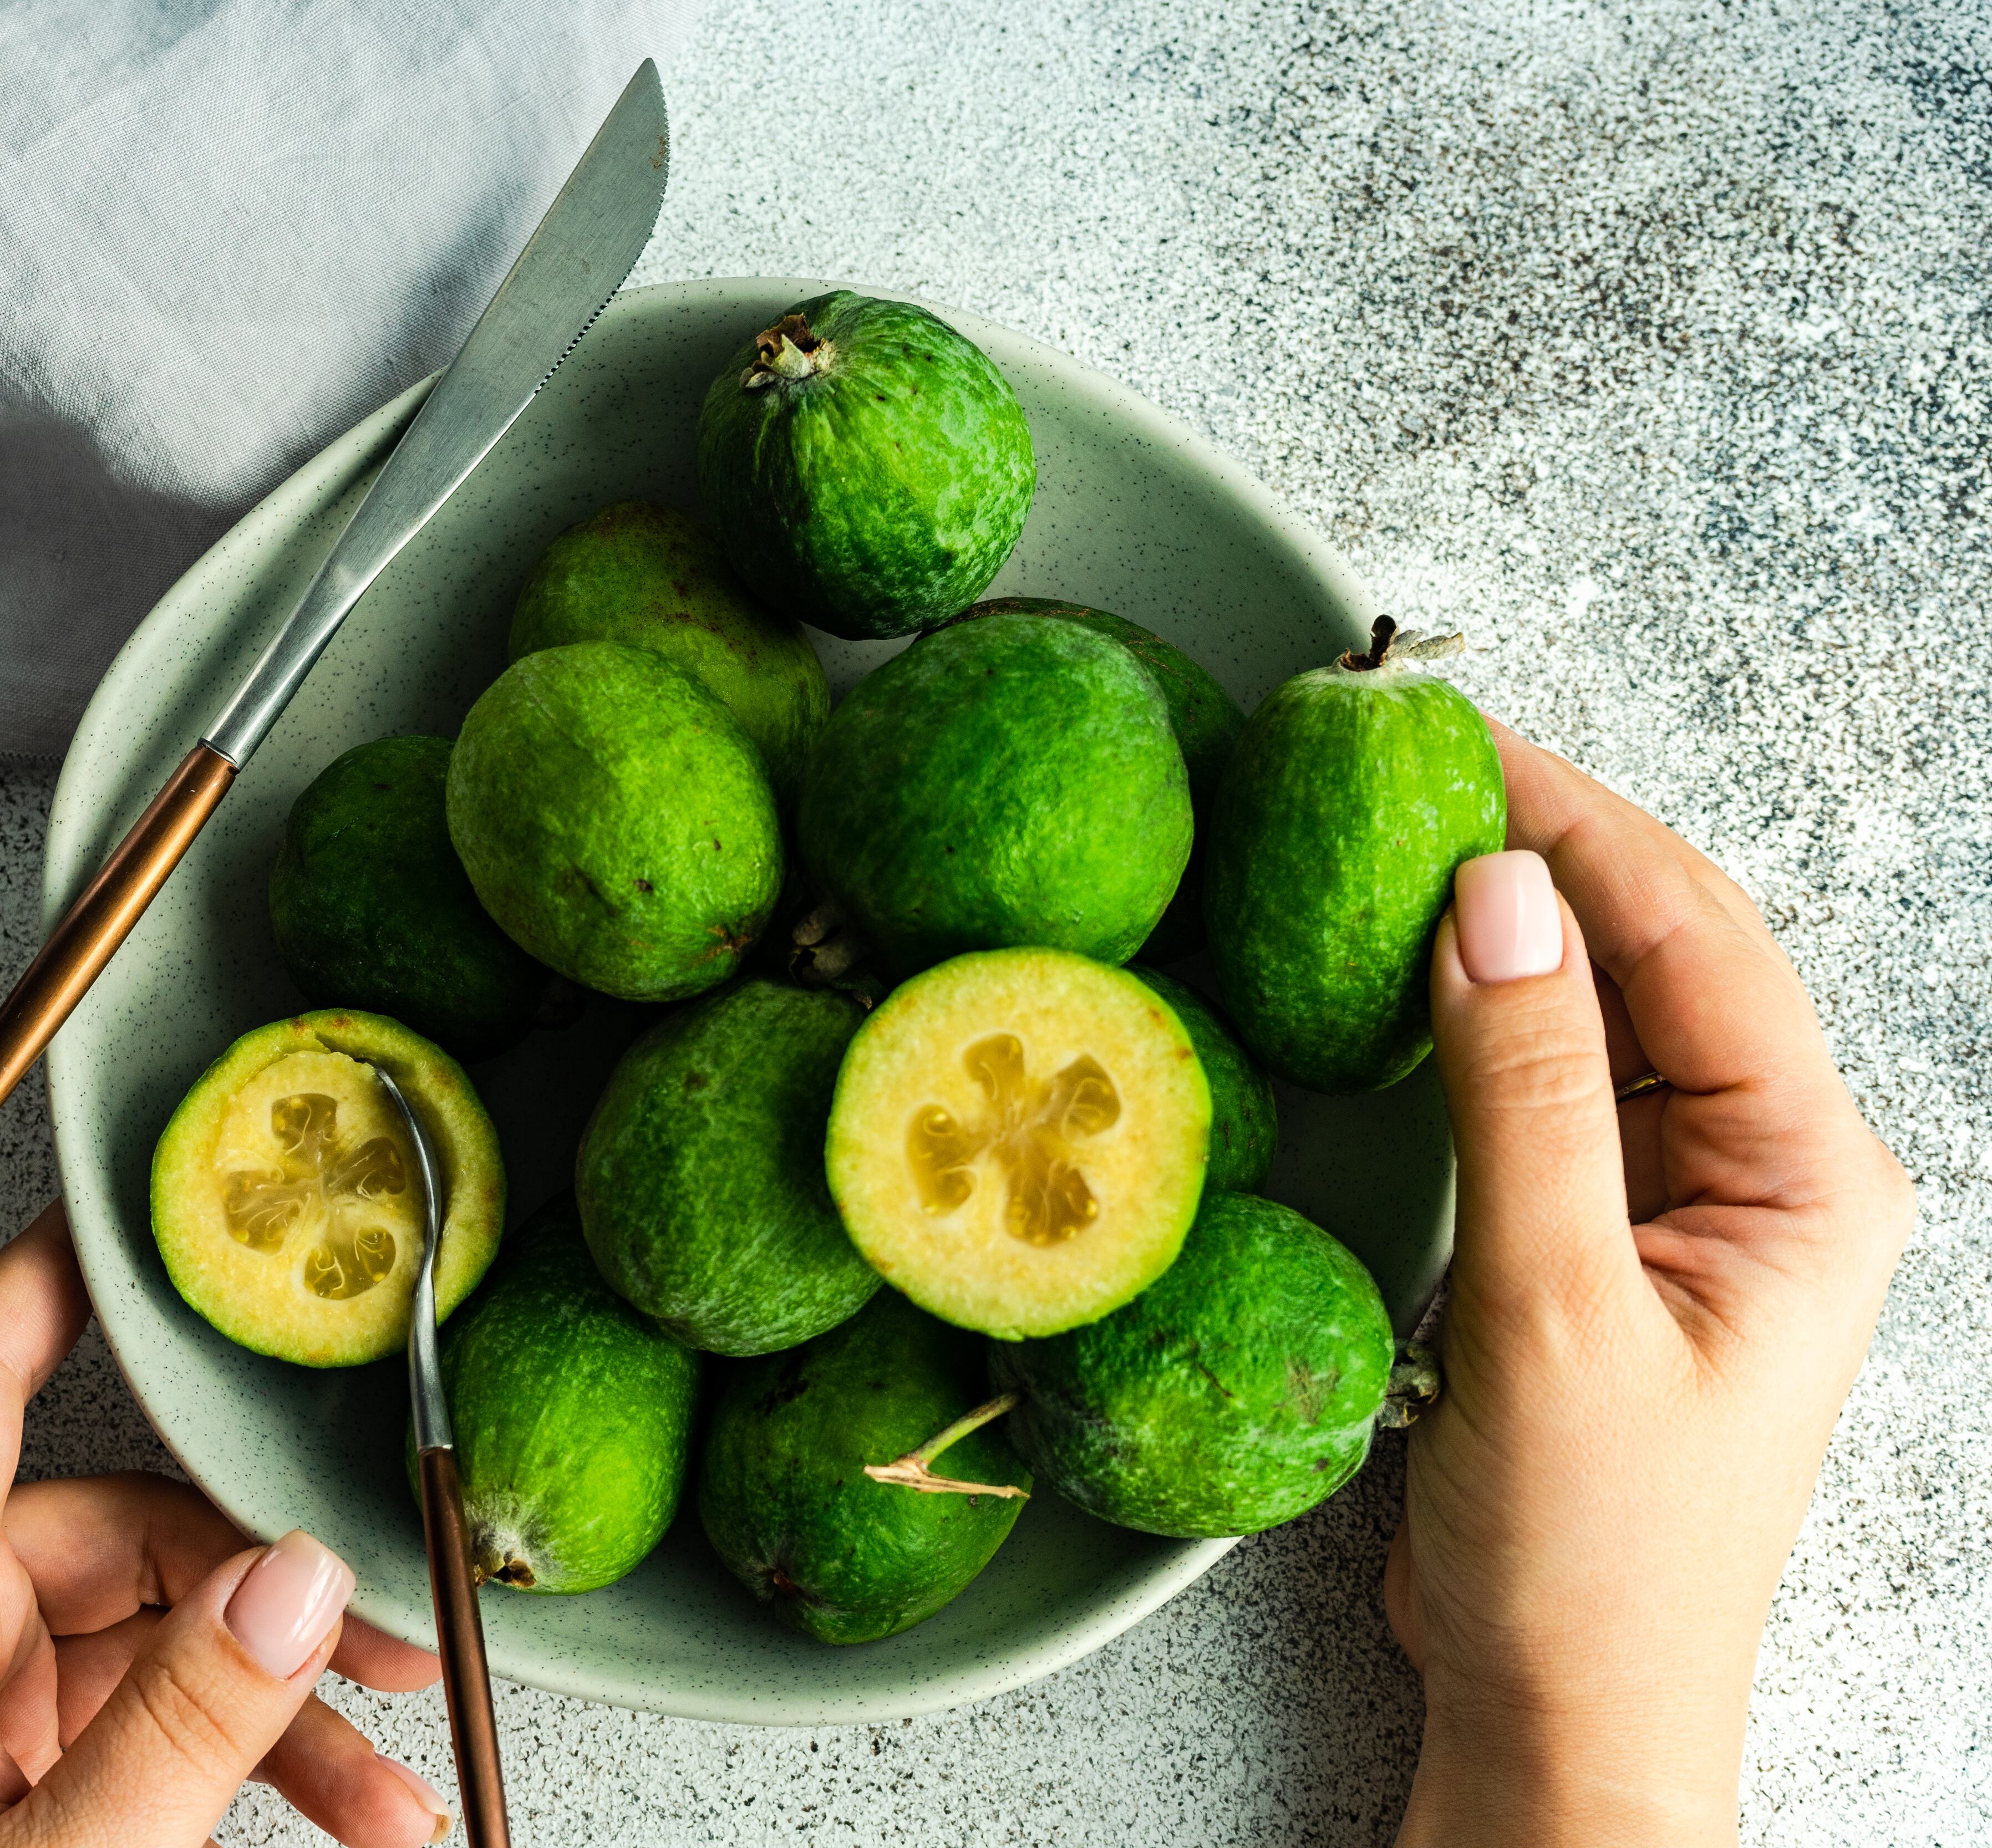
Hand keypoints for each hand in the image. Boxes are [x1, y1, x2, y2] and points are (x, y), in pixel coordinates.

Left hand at [0, 1204, 452, 1847]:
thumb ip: (186, 1721)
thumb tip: (301, 1577)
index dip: (46, 1285)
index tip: (127, 1209)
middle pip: (115, 1542)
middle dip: (271, 1603)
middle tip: (399, 1648)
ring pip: (138, 1651)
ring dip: (272, 1718)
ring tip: (390, 1806)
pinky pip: (111, 1733)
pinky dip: (214, 1770)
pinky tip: (324, 1829)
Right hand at [1387, 725, 1911, 1844]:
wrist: (1563, 1711)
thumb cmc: (1591, 1557)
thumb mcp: (1552, 1312)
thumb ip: (1529, 1097)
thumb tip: (1498, 897)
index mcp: (1809, 1180)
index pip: (1697, 942)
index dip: (1580, 825)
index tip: (1458, 741)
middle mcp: (1769, 1171)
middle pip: (1666, 952)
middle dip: (1551, 848)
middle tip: (1412, 760)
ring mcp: (1688, 1202)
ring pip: (1607, 1007)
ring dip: (1513, 921)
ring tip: (1397, 834)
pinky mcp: (1606, 1234)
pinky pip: (1554, 1082)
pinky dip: (1484, 1013)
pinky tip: (1414, 968)